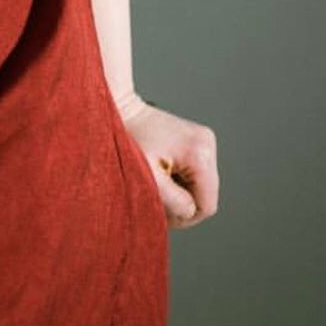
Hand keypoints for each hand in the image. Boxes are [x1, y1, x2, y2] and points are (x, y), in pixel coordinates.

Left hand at [115, 93, 217, 228]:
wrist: (118, 108)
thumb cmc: (127, 139)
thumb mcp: (148, 177)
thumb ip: (174, 202)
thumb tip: (189, 212)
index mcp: (200, 154)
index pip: (206, 206)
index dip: (184, 216)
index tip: (161, 210)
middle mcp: (208, 144)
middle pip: (204, 196)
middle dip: (180, 202)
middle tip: (154, 194)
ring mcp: (204, 140)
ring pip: (199, 187)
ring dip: (178, 191)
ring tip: (155, 178)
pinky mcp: (197, 141)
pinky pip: (194, 174)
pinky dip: (177, 179)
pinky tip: (160, 169)